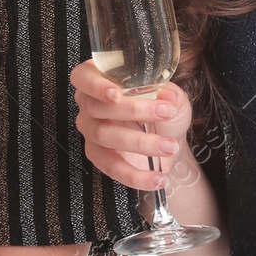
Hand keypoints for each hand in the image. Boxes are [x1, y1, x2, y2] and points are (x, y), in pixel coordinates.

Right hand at [70, 59, 191, 190]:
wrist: (170, 138)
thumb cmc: (165, 109)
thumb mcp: (172, 96)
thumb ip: (169, 94)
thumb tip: (166, 95)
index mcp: (100, 78)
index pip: (84, 77)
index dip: (96, 85)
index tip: (116, 94)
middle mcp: (89, 103)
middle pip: (96, 107)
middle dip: (133, 110)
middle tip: (166, 113)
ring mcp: (90, 130)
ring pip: (103, 135)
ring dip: (140, 142)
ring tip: (169, 146)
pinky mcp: (98, 155)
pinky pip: (110, 166)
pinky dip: (134, 175)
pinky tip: (156, 178)